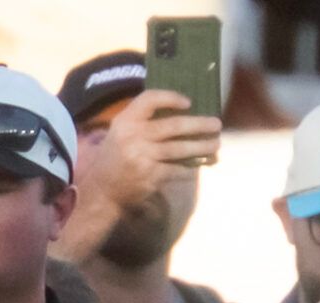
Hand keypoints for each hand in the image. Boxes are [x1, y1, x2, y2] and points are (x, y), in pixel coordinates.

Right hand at [78, 90, 221, 208]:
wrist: (103, 187)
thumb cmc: (117, 155)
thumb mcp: (122, 131)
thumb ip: (143, 120)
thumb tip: (181, 112)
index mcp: (125, 120)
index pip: (149, 100)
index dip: (170, 97)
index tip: (189, 102)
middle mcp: (133, 136)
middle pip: (173, 125)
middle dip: (199, 125)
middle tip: (216, 124)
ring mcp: (142, 156)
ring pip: (180, 149)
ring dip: (202, 147)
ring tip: (216, 144)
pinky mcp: (150, 176)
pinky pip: (177, 169)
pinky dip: (190, 168)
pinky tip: (199, 165)